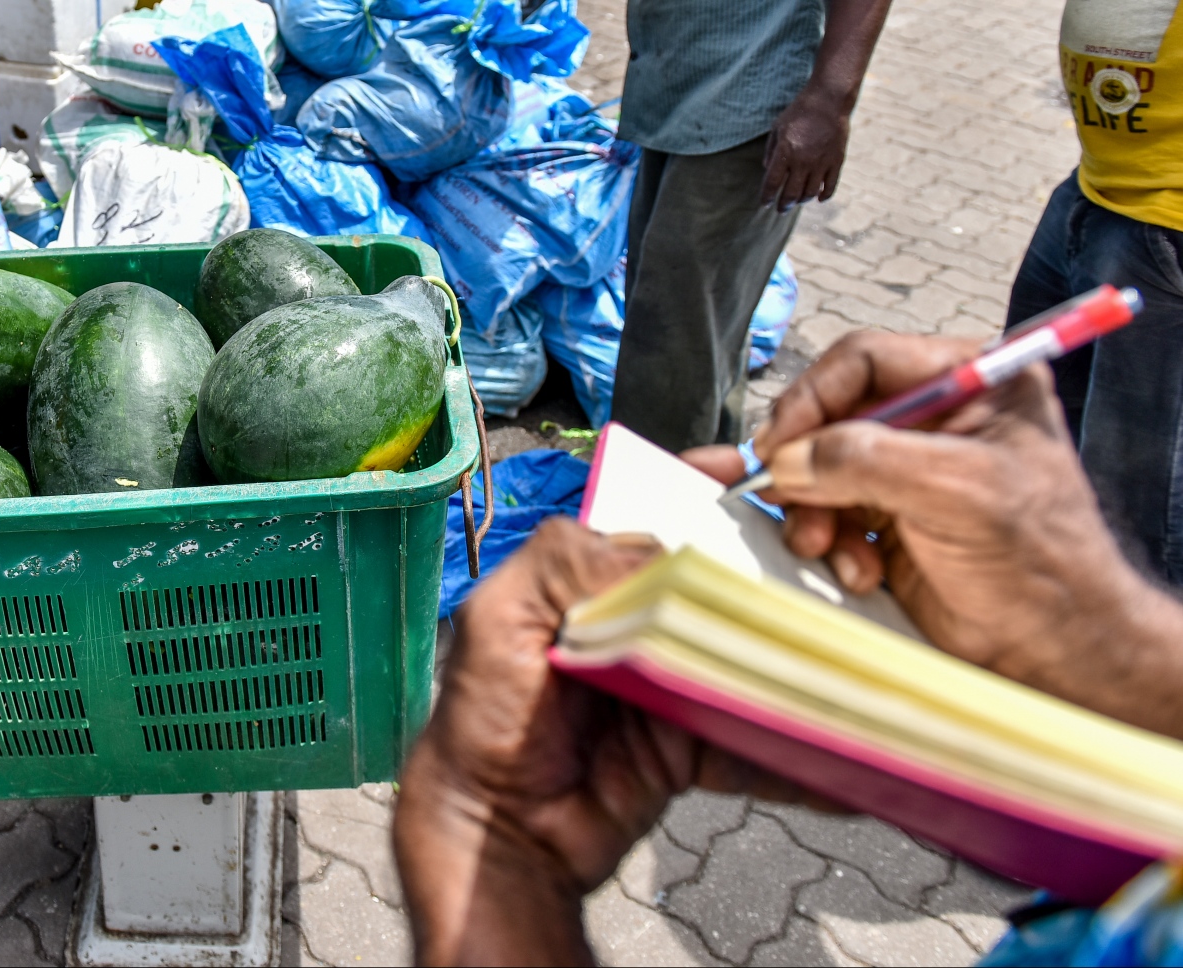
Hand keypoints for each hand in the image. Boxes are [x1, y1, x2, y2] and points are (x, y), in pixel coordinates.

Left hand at [394, 518, 831, 964]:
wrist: (498, 835)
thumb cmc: (482, 718)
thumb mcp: (502, 618)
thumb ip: (565, 563)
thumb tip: (658, 544)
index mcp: (588, 580)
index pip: (656, 519)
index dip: (705, 493)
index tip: (755, 475)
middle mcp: (634, 624)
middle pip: (721, 584)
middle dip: (777, 572)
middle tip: (834, 567)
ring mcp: (669, 684)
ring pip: (751, 655)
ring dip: (802, 657)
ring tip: (860, 653)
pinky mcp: (692, 746)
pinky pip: (758, 740)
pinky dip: (802, 749)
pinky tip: (854, 752)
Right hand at [685, 331, 1182, 737]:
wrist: (1051, 647)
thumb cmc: (1038, 560)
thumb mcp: (956, 491)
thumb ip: (868, 461)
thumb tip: (789, 457)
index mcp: (971, 381)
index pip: (865, 361)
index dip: (813, 396)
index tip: (778, 442)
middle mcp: (935, 417)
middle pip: (832, 415)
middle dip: (802, 461)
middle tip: (768, 488)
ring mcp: (908, 469)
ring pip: (819, 468)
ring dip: (810, 511)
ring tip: (819, 545)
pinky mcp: (887, 517)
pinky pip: (827, 514)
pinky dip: (829, 544)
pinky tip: (860, 571)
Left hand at [760, 84, 851, 211]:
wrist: (829, 99)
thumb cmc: (800, 112)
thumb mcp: (778, 127)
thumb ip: (771, 150)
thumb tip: (767, 171)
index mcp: (785, 152)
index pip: (772, 183)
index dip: (767, 197)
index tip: (764, 204)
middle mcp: (803, 161)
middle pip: (791, 194)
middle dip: (784, 205)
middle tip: (781, 209)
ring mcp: (821, 162)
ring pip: (810, 193)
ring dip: (802, 200)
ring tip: (798, 201)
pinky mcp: (837, 161)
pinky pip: (830, 186)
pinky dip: (824, 196)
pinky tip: (818, 198)